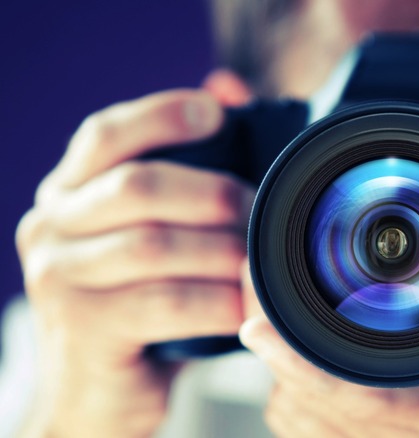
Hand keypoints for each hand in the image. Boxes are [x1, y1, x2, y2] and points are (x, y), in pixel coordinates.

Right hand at [15, 88, 253, 436]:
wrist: (97, 397)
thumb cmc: (140, 309)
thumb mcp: (150, 242)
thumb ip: (181, 179)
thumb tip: (228, 92)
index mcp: (67, 196)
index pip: (104, 135)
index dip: (161, 115)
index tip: (216, 113)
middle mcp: (51, 229)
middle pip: (139, 186)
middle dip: (215, 194)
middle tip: (260, 213)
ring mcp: (60, 280)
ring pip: (157, 245)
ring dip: (224, 251)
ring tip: (259, 263)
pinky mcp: (85, 330)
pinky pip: (168, 303)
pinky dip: (217, 300)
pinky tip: (243, 305)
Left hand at [240, 233, 418, 437]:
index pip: (373, 398)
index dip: (307, 365)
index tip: (262, 328)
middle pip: (312, 401)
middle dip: (278, 342)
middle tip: (261, 279)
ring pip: (296, 414)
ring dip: (281, 362)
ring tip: (281, 309)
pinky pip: (299, 427)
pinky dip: (289, 385)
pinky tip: (300, 356)